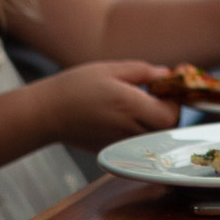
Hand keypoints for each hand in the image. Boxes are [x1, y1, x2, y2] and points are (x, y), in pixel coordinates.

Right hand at [31, 61, 179, 149]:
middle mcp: (128, 129)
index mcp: (130, 106)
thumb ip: (143, 72)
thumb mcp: (110, 69)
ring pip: (153, 137)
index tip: (166, 87)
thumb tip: (166, 74)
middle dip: (168, 111)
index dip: (175, 101)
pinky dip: (140, 130)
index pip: (172, 115)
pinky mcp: (112, 150)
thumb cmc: (75, 87)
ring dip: (155, 122)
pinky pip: (137, 142)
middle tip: (157, 95)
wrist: (45, 114)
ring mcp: (120, 143)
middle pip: (166, 129)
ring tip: (140, 104)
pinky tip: (125, 115)